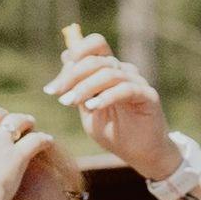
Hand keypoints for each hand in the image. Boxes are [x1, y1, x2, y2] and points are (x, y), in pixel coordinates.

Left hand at [50, 31, 177, 182]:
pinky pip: (126, 89)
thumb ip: (78, 86)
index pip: (94, 45)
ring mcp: (137, 82)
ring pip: (109, 73)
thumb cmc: (113, 130)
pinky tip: (92, 107)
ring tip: (71, 103)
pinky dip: (106, 96)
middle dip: (72, 76)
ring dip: (85, 87)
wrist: (138, 154)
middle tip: (59, 96)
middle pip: (96, 59)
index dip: (72, 58)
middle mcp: (124, 71)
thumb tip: (65, 57)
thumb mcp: (87, 108)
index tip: (53, 88)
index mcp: (109, 70)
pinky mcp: (148, 96)